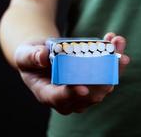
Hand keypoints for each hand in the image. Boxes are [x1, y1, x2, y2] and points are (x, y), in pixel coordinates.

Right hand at [14, 32, 129, 114]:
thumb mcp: (24, 55)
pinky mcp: (94, 82)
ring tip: (117, 42)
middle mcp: (68, 99)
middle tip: (113, 55)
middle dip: (104, 76)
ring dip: (114, 64)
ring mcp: (83, 92)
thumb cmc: (30, 58)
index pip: (60, 98)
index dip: (71, 94)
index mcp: (47, 94)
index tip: (82, 88)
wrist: (41, 56)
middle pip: (90, 94)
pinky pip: (107, 74)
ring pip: (104, 84)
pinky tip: (116, 41)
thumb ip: (31, 57)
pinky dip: (114, 58)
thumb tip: (43, 56)